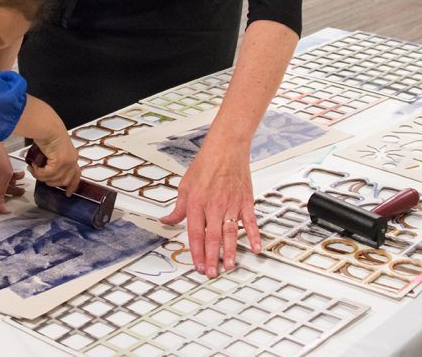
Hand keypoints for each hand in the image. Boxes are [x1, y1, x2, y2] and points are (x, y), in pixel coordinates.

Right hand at [30, 132, 80, 195]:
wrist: (47, 126)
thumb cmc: (47, 133)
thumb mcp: (53, 149)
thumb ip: (53, 160)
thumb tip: (46, 170)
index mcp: (72, 157)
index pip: (76, 175)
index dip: (72, 185)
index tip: (68, 194)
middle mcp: (72, 160)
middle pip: (64, 181)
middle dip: (50, 182)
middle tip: (39, 175)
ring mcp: (67, 162)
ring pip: (54, 179)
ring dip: (41, 176)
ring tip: (33, 168)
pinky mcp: (60, 162)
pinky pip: (47, 174)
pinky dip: (38, 172)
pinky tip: (33, 165)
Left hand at [160, 138, 258, 277]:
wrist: (225, 149)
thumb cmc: (206, 165)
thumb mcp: (184, 186)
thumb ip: (177, 209)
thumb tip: (166, 220)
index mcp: (197, 203)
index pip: (195, 233)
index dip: (196, 252)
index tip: (198, 266)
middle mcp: (214, 205)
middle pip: (212, 236)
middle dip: (211, 257)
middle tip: (212, 272)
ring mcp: (231, 204)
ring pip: (230, 232)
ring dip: (230, 251)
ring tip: (228, 266)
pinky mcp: (245, 201)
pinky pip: (250, 221)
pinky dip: (254, 235)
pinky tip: (255, 248)